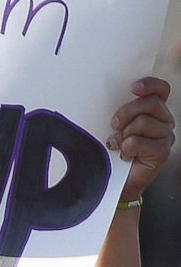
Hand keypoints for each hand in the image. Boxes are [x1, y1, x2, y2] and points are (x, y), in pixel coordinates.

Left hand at [112, 76, 172, 201]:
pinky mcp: (162, 152)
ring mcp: (165, 136)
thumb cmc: (112, 150)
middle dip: (126, 111)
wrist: (116, 181)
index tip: (132, 88)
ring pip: (143, 122)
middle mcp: (164, 120)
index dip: (150, 85)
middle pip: (150, 103)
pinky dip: (127, 148)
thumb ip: (118, 111)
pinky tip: (124, 154)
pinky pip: (139, 142)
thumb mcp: (113, 126)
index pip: (161, 89)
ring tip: (117, 144)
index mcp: (154, 110)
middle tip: (114, 124)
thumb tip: (101, 96)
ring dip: (124, 133)